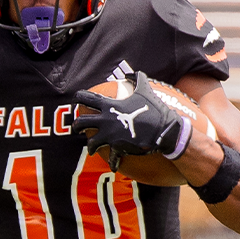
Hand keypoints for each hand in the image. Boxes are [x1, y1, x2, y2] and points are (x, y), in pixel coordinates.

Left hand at [74, 71, 189, 168]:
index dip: (79, 97)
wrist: (163, 130)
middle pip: (82, 122)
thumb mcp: (145, 89)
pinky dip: (112, 162)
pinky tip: (113, 165)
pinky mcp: (118, 147)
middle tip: (77, 128)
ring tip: (91, 149)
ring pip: (91, 143)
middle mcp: (106, 120)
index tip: (77, 98)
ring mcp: (111, 135)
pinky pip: (111, 157)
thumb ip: (137, 78)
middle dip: (76, 126)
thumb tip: (130, 73)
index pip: (87, 99)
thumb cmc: (154, 109)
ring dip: (90, 146)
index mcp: (109, 106)